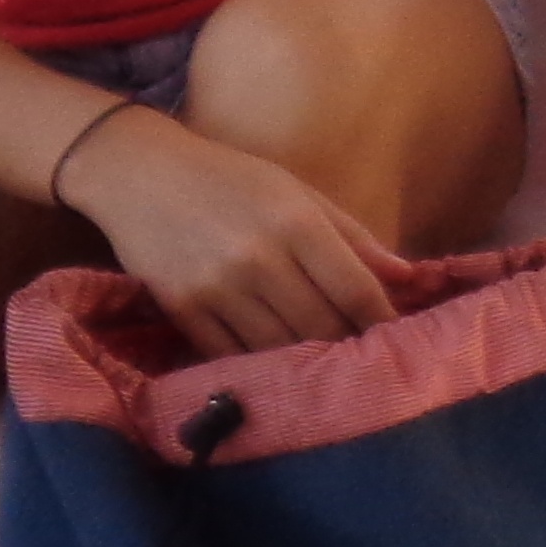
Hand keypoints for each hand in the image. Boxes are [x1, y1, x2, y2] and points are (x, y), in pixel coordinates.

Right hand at [67, 109, 402, 356]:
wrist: (141, 175)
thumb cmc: (231, 179)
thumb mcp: (298, 192)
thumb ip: (352, 235)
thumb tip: (404, 276)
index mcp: (297, 223)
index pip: (355, 289)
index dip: (382, 321)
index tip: (398, 339)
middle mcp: (259, 259)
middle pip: (320, 326)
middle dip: (348, 347)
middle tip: (364, 361)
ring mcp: (217, 288)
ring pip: (278, 348)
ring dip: (306, 363)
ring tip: (326, 370)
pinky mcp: (182, 310)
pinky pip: (230, 355)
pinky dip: (258, 366)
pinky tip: (274, 367)